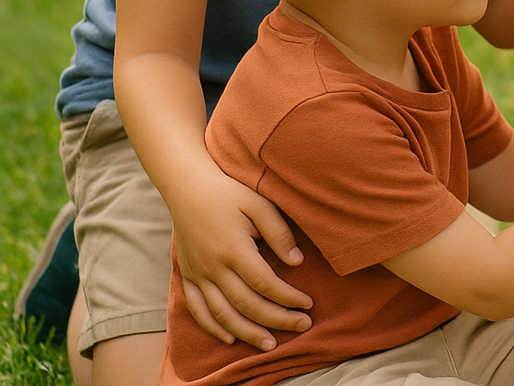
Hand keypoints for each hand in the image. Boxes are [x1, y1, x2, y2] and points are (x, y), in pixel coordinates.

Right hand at [170, 168, 312, 349]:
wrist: (188, 186)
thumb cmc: (229, 192)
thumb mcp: (260, 204)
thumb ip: (280, 232)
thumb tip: (297, 261)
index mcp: (234, 249)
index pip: (266, 284)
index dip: (288, 298)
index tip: (309, 305)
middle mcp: (213, 267)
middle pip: (246, 304)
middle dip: (276, 319)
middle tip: (302, 326)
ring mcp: (197, 274)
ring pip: (222, 313)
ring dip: (247, 332)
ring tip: (270, 344)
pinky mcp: (187, 275)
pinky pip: (197, 308)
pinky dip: (213, 326)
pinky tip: (230, 336)